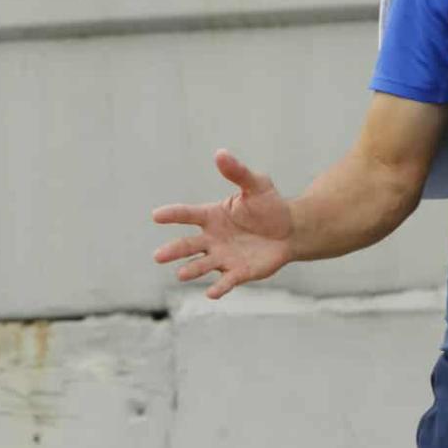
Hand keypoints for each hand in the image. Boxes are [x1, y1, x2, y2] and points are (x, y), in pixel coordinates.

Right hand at [151, 150, 296, 298]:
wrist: (290, 229)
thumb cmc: (269, 205)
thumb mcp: (256, 185)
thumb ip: (237, 172)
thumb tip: (221, 153)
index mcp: (212, 216)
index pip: (188, 214)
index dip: (172, 214)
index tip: (156, 215)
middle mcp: (212, 239)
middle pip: (188, 245)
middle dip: (173, 251)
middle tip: (158, 256)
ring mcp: (223, 257)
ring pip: (202, 265)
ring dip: (191, 270)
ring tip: (180, 274)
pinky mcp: (238, 272)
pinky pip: (226, 281)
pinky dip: (218, 288)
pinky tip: (210, 294)